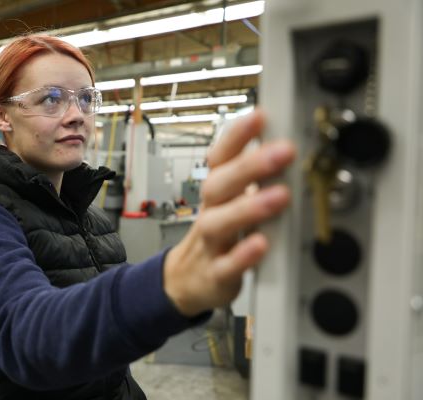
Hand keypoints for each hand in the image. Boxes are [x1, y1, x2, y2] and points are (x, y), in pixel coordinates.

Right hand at [163, 109, 295, 316]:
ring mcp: (211, 243)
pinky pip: (227, 265)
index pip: (220, 158)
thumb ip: (256, 177)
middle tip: (284, 150)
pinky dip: (243, 255)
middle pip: (219, 184)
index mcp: (217, 191)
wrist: (187, 279)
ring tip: (280, 196)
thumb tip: (288, 145)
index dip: (237, 136)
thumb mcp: (231, 202)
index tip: (261, 116)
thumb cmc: (218, 234)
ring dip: (248, 207)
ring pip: (219, 222)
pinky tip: (261, 244)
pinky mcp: (216, 274)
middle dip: (250, 166)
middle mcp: (210, 211)